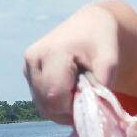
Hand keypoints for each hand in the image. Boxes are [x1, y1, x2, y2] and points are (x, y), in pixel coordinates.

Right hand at [23, 1, 136, 122]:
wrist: (88, 25)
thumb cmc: (100, 42)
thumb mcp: (109, 61)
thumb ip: (103, 84)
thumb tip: (94, 109)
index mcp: (51, 53)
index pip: (55, 97)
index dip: (74, 107)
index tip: (91, 98)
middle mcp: (33, 60)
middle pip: (47, 106)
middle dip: (70, 110)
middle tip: (88, 95)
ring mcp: (27, 67)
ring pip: (43, 107)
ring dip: (64, 108)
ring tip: (80, 90)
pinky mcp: (28, 74)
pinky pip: (42, 102)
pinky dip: (58, 103)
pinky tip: (70, 89)